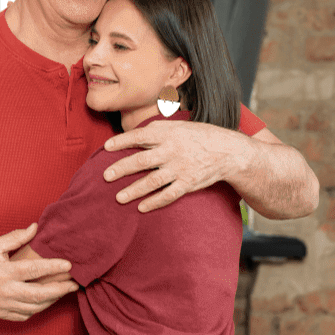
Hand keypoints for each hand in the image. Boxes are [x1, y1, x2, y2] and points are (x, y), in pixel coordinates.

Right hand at [0, 224, 76, 321]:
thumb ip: (16, 237)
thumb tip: (35, 227)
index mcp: (4, 272)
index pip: (34, 270)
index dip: (53, 267)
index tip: (69, 265)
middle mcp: (5, 291)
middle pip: (39, 294)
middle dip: (60, 289)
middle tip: (75, 284)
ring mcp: (3, 305)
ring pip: (35, 307)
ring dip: (52, 300)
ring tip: (63, 292)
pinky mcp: (1, 314)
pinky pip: (25, 315)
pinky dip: (37, 309)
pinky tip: (45, 301)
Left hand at [102, 120, 244, 212]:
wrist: (228, 151)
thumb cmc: (199, 136)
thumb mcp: (179, 126)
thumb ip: (157, 129)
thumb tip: (133, 133)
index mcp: (168, 134)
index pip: (140, 136)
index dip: (122, 141)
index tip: (106, 147)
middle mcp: (172, 151)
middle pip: (141, 160)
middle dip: (121, 169)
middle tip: (105, 176)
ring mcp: (180, 169)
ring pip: (152, 181)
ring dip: (134, 190)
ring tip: (118, 197)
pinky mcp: (188, 183)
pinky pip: (169, 195)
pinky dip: (155, 202)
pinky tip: (141, 208)